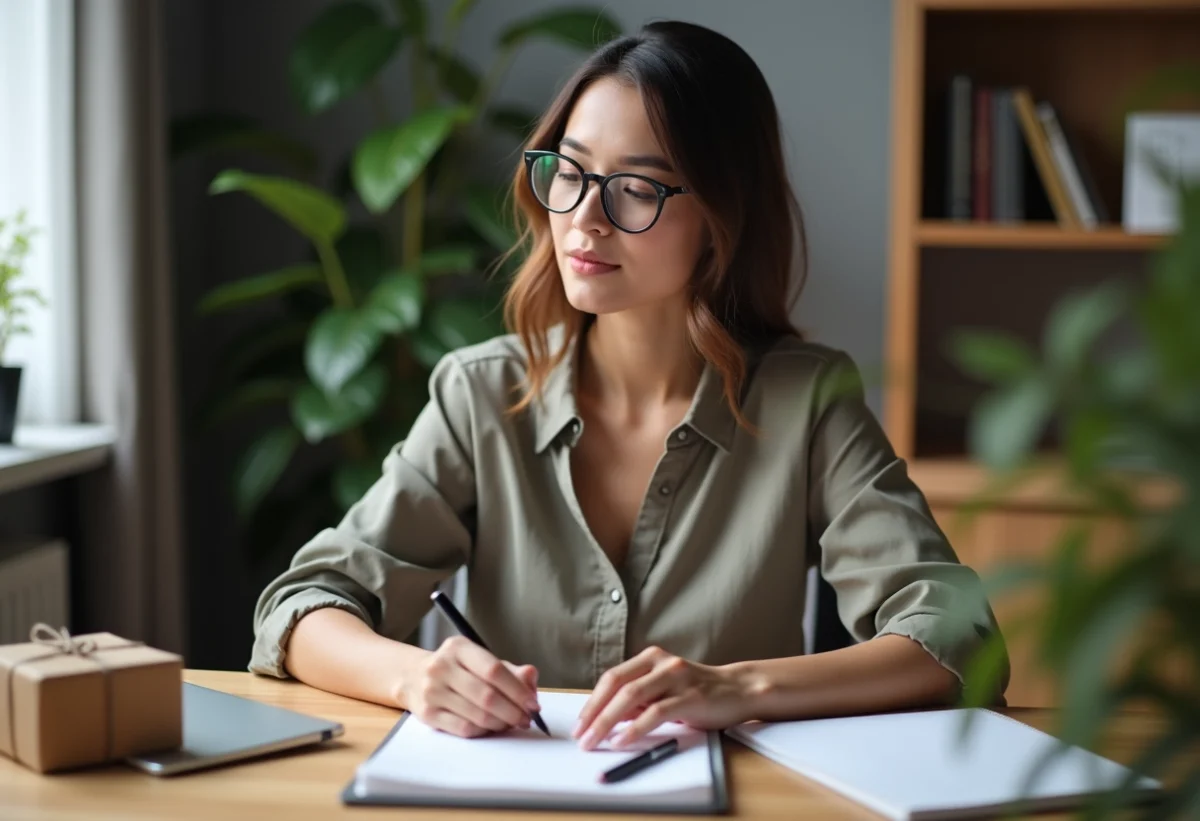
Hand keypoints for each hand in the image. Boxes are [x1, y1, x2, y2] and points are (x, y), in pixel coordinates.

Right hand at [401, 636, 539, 737]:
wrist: (412, 676)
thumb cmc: (456, 669)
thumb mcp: (479, 660)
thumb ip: (509, 669)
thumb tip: (531, 676)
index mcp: (458, 647)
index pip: (494, 670)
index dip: (518, 690)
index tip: (533, 704)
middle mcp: (442, 667)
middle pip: (487, 696)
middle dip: (513, 711)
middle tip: (526, 719)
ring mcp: (432, 691)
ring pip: (477, 715)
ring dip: (501, 723)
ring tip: (511, 723)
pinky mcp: (427, 714)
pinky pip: (464, 729)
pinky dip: (484, 731)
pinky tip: (492, 727)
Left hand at [573, 646, 757, 750]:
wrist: (739, 690)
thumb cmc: (698, 693)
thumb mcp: (664, 691)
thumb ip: (639, 699)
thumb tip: (608, 717)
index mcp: (651, 658)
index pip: (612, 677)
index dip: (592, 700)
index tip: (580, 723)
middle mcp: (661, 662)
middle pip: (617, 685)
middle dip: (594, 712)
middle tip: (580, 735)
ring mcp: (676, 677)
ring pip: (631, 697)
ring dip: (607, 722)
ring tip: (594, 741)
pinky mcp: (690, 696)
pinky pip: (655, 712)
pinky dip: (634, 728)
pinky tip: (622, 741)